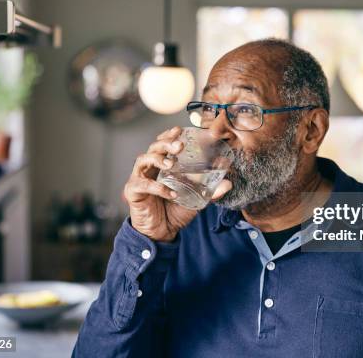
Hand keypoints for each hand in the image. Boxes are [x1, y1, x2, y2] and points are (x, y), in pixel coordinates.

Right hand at [123, 126, 232, 241]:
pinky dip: (157, 187)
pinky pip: (143, 184)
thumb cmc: (175, 211)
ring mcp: (139, 178)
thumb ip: (210, 191)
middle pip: (153, 148)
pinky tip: (170, 193)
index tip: (179, 130)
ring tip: (171, 164)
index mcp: (162, 165)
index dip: (169, 135)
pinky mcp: (133, 191)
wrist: (161, 233)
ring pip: (143, 160)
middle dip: (166, 143)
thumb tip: (228, 183)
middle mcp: (149, 168)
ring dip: (158, 159)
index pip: (163, 144)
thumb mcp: (196, 199)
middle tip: (179, 145)